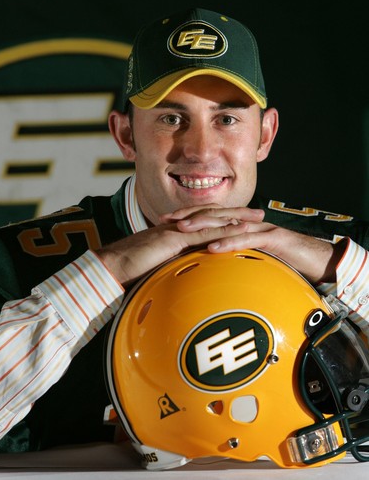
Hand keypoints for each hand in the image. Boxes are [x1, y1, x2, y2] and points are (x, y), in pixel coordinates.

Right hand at [96, 205, 263, 285]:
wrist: (110, 267)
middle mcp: (177, 227)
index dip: (224, 218)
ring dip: (236, 218)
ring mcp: (175, 230)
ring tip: (257, 219)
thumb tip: (185, 276)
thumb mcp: (156, 268)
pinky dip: (222, 232)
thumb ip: (172, 267)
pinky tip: (239, 233)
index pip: (204, 221)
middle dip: (238, 212)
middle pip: (213, 215)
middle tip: (260, 213)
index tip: (244, 219)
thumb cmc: (129, 270)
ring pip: (211, 220)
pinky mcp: (172, 239)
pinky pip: (202, 234)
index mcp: (174, 232)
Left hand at [170, 206, 346, 283]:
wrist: (319, 261)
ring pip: (228, 223)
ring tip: (182, 231)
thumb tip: (210, 268)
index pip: (211, 218)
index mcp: (242, 227)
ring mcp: (261, 229)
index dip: (188, 218)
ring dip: (203, 226)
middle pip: (215, 215)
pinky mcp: (274, 239)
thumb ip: (233, 260)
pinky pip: (248, 240)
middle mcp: (249, 224)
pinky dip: (229, 243)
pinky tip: (212, 248)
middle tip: (166, 221)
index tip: (165, 223)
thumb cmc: (285, 262)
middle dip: (189, 216)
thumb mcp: (252, 261)